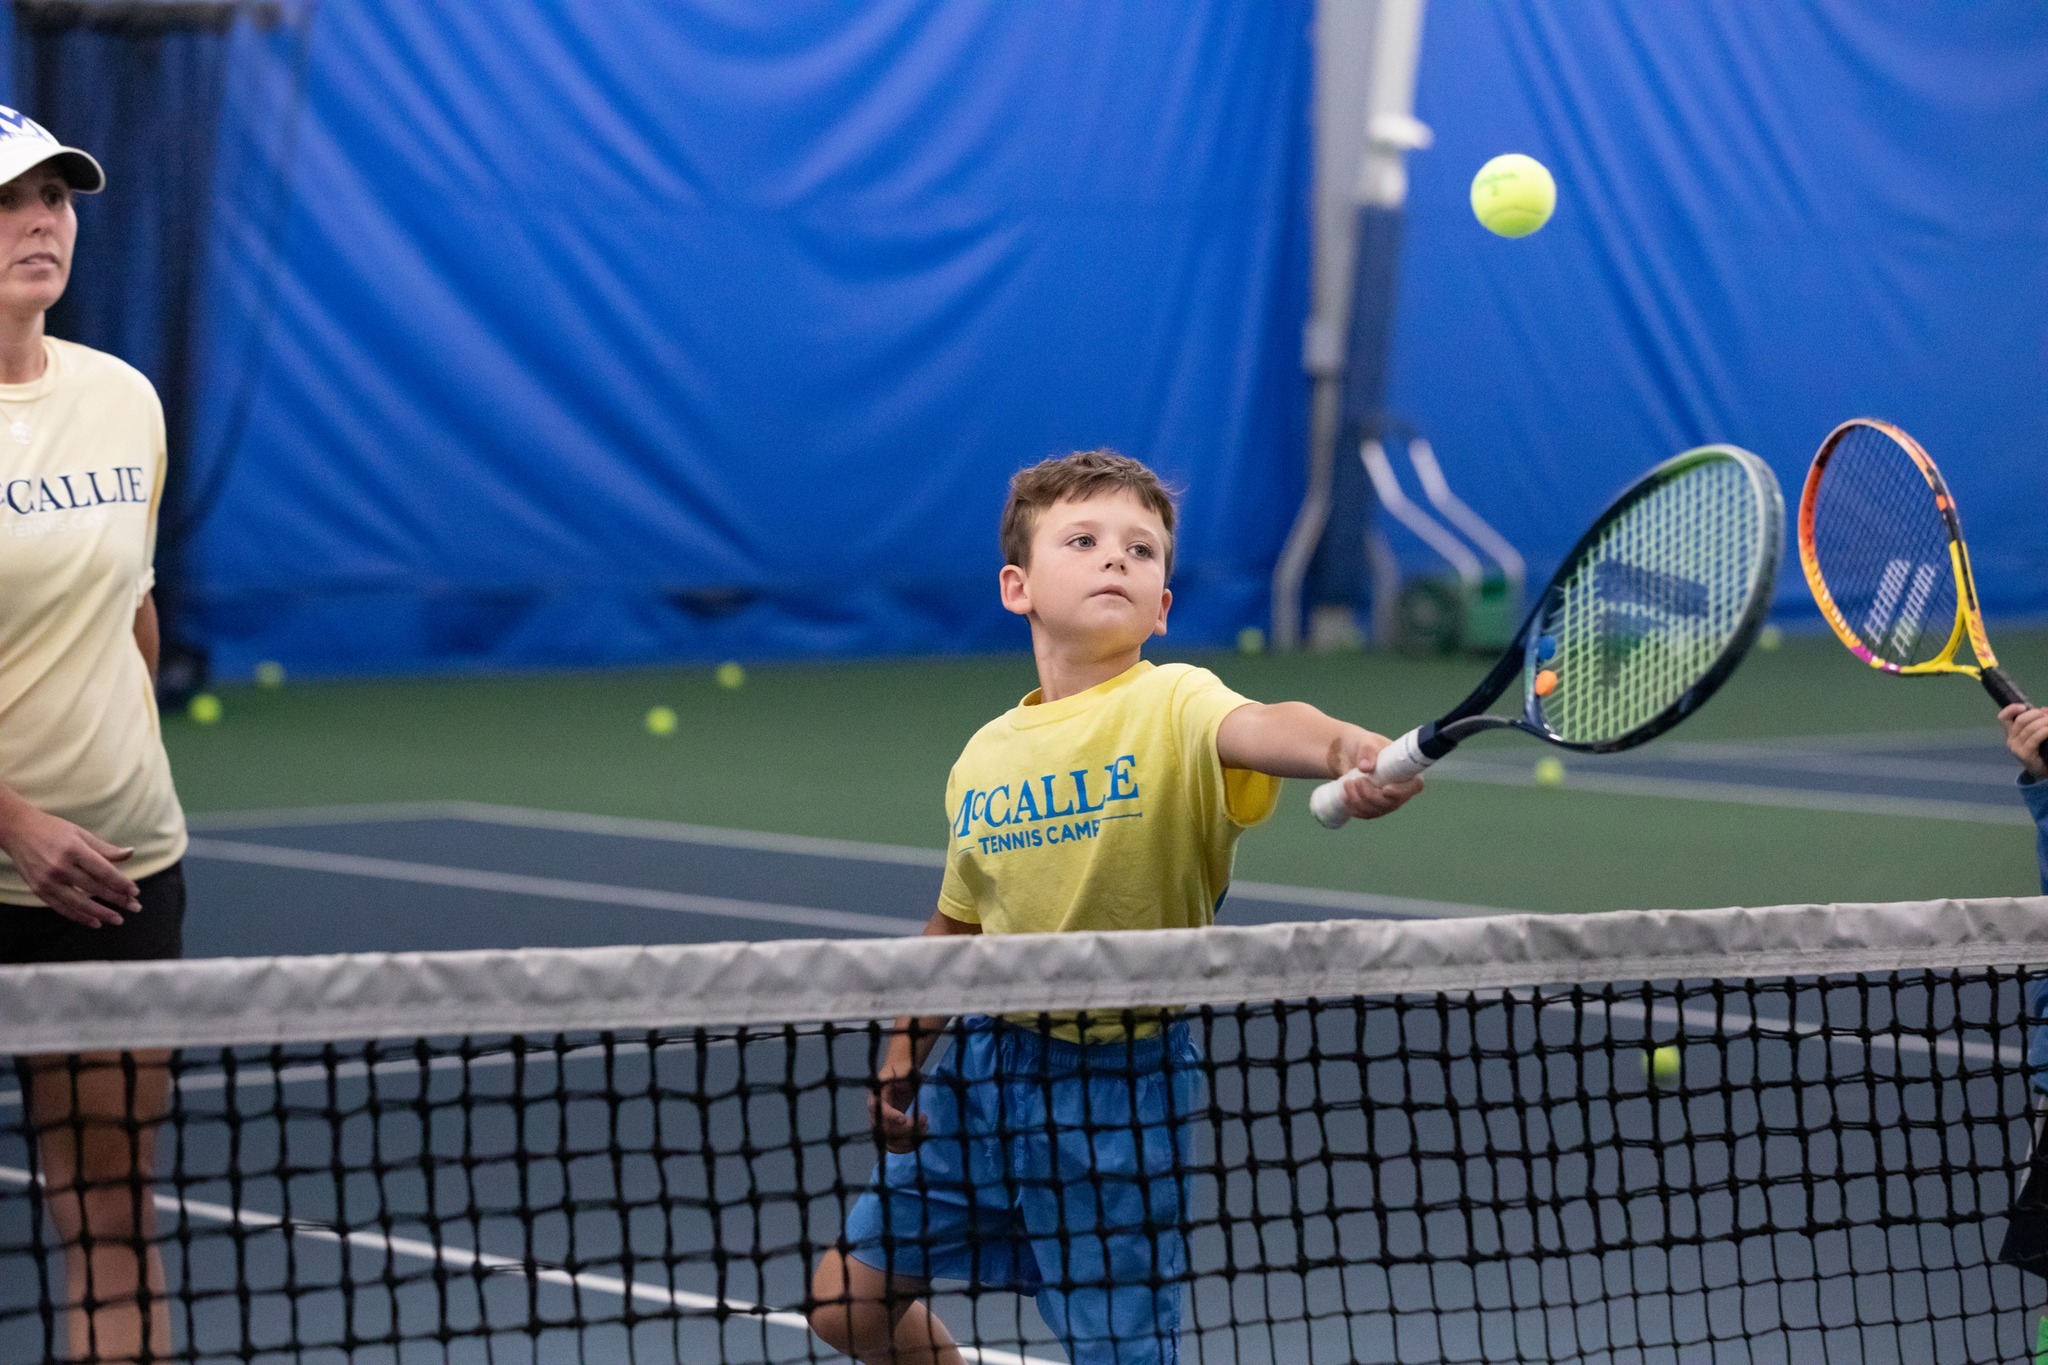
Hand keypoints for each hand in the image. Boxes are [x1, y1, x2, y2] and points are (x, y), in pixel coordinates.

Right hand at [0, 801, 138, 926]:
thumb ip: (105, 848)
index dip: (121, 883)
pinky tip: (94, 922)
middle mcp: (60, 867)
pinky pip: (62, 908)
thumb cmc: (54, 830)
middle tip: (135, 907)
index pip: (103, 871)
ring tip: (118, 920)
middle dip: (117, 899)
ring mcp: (48, 880)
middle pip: (94, 888)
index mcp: (74, 850)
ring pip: (79, 902)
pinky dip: (79, 917)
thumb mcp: (81, 833)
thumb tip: (131, 853)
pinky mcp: (38, 890)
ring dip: (100, 913)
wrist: (17, 831)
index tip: (135, 891)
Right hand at [870, 1058, 927, 1153]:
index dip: (890, 1117)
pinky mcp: (889, 1132)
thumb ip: (903, 1074)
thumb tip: (907, 1075)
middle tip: (924, 1118)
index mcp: (876, 1098)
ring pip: (891, 1142)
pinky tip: (920, 1138)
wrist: (900, 1075)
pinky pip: (894, 1146)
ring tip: (925, 1127)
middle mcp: (875, 1115)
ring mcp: (881, 1125)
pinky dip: (907, 1147)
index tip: (904, 1118)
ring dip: (909, 1140)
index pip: (879, 1111)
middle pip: (886, 1130)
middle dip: (907, 1129)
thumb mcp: (902, 1069)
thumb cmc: (901, 1070)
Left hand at [1328, 728, 1423, 820]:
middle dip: (1370, 795)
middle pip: (1391, 803)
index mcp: (1407, 771)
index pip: (1414, 786)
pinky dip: (1354, 808)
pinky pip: (1366, 814)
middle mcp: (1401, 789)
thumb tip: (1366, 767)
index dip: (1401, 792)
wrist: (1348, 754)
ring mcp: (1388, 801)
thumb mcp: (1366, 742)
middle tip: (1356, 780)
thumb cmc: (1363, 745)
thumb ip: (1367, 751)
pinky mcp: (1374, 807)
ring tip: (1347, 783)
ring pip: (1376, 810)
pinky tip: (1345, 796)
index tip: (1385, 789)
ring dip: (1358, 800)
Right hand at [2000, 704, 2047, 781]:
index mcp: (2011, 733)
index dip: (2011, 709)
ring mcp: (2016, 748)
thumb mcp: (2037, 734)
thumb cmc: (2040, 751)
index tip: (2023, 707)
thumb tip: (2044, 709)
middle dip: (2035, 714)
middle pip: (2019, 721)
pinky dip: (2043, 731)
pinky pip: (2034, 738)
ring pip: (2028, 728)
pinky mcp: (2024, 754)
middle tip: (2046, 715)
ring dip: (2043, 722)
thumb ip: (2039, 721)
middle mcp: (2011, 740)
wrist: (2042, 771)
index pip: (2003, 718)